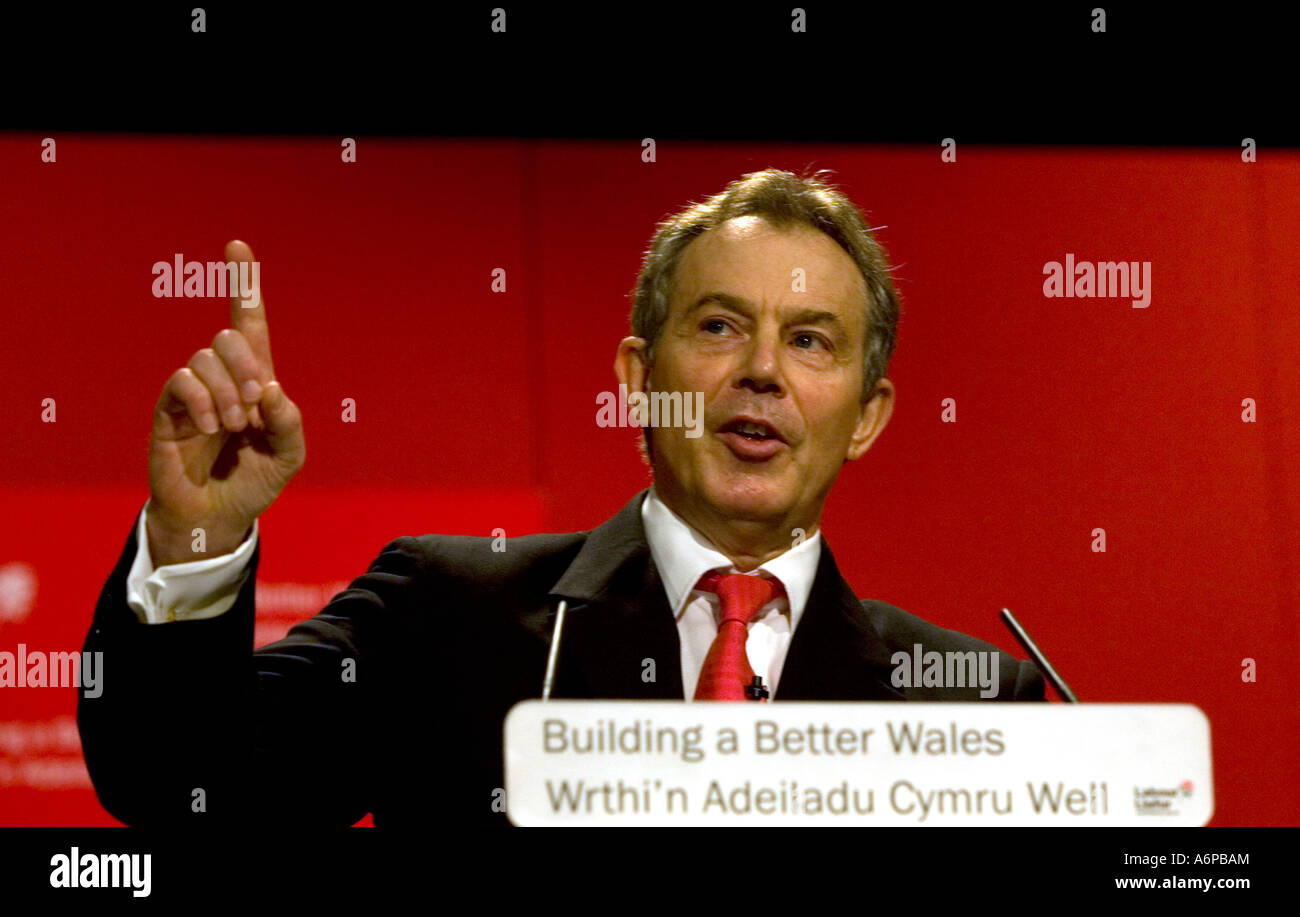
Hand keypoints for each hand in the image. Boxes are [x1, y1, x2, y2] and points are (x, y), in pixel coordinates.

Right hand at [145, 240, 304, 565]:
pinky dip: (203, 399)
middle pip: (229, 337)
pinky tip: (213, 425)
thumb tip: (271, 389)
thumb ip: (290, 423)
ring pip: (206, 358)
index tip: (237, 245)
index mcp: (255, 381)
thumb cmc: (254, 483)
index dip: (244, 285)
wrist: (217, 518)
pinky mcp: (170, 410)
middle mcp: (223, 378)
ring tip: (235, 426)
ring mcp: (194, 392)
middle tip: (254, 405)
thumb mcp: (289, 456)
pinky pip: (182, 380)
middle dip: (246, 364)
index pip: (249, 323)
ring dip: (228, 391)